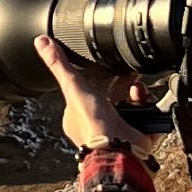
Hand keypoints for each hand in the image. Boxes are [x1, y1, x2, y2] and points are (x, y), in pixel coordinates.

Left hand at [36, 31, 155, 159]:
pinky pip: (147, 118)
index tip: (109, 67)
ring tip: (138, 91)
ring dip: (137, 94)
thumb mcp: (73, 88)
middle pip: (114, 96)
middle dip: (124, 84)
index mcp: (78, 116)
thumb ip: (59, 65)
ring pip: (131, 105)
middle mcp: (97, 124)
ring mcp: (118, 131)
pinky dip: (150, 110)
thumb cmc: (92, 125)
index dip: (100, 78)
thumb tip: (41, 41)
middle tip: (131, 76)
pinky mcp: (137, 136)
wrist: (120, 150)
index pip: (88, 90)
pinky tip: (146, 104)